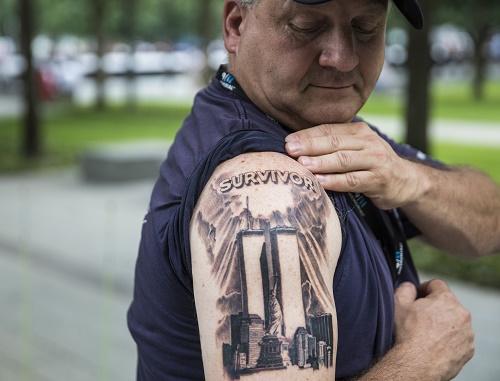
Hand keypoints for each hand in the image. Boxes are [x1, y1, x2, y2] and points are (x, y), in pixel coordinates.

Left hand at [285, 122, 423, 209]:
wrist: (407, 181)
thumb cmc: (371, 164)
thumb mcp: (356, 148)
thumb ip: (334, 145)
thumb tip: (297, 145)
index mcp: (359, 131)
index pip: (329, 130)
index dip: (307, 135)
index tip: (288, 141)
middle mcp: (368, 142)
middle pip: (335, 142)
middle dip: (310, 145)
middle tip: (290, 150)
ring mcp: (376, 160)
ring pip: (344, 160)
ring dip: (321, 162)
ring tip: (302, 164)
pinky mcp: (380, 180)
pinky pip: (353, 180)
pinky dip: (335, 181)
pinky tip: (320, 182)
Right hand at [394, 280, 474, 380]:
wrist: (417, 364)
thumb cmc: (408, 333)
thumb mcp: (399, 303)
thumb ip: (406, 288)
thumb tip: (411, 287)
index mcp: (446, 299)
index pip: (437, 284)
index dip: (425, 288)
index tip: (418, 297)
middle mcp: (461, 314)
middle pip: (447, 303)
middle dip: (435, 307)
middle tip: (420, 317)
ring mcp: (467, 333)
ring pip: (455, 322)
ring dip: (444, 323)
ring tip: (428, 333)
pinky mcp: (468, 349)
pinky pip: (459, 339)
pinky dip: (449, 339)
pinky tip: (435, 344)